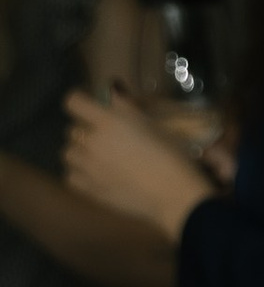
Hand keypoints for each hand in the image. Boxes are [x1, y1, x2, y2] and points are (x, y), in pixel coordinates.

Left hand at [61, 87, 218, 242]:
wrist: (173, 193)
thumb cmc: (170, 154)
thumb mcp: (151, 124)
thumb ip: (125, 106)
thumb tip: (111, 92)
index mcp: (107, 121)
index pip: (74, 102)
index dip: (79, 101)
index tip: (89, 106)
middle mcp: (91, 142)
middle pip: (72, 129)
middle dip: (85, 129)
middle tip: (104, 136)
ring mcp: (88, 167)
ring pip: (68, 153)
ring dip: (80, 152)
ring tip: (96, 157)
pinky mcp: (90, 189)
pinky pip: (70, 177)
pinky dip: (79, 173)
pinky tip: (94, 174)